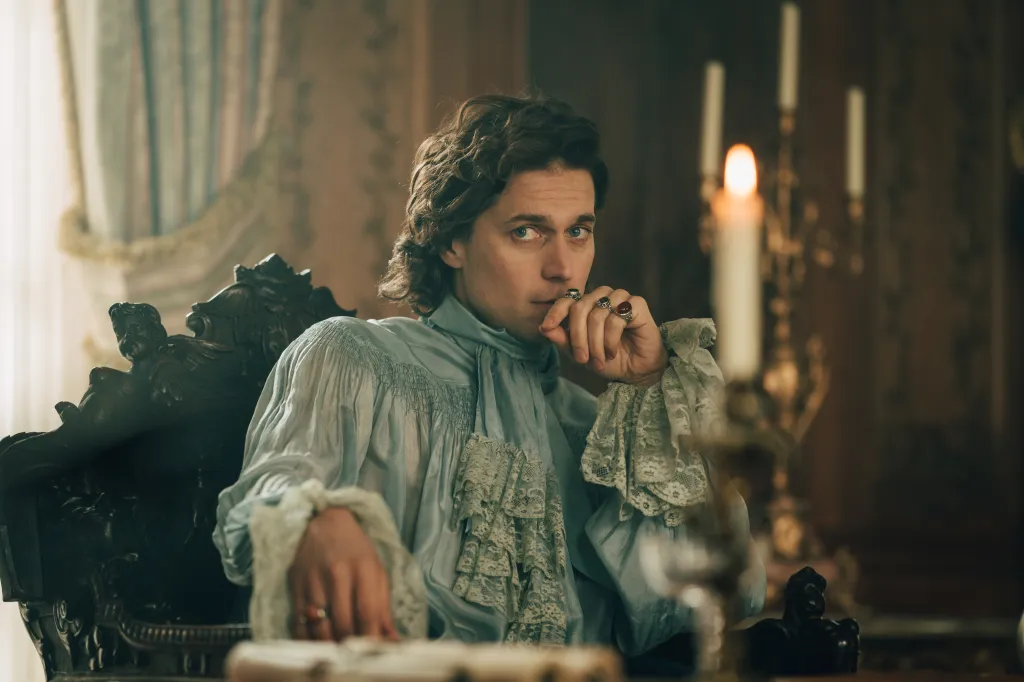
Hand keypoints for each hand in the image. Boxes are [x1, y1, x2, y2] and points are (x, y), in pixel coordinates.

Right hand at [288, 506, 398, 641]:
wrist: (325, 522)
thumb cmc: (356, 550)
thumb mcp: (376, 571)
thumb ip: (383, 607)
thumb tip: (392, 640)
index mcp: (363, 568)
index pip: (367, 612)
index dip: (371, 638)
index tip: (375, 652)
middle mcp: (337, 573)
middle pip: (343, 623)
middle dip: (351, 645)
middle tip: (355, 654)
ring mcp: (313, 580)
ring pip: (320, 627)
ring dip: (330, 646)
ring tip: (338, 652)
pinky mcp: (295, 586)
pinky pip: (299, 623)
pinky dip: (308, 641)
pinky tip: (317, 645)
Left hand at [538, 286, 667, 385]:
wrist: (637, 371)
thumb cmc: (609, 360)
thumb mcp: (580, 353)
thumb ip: (563, 339)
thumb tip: (544, 327)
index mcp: (587, 303)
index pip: (567, 300)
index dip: (555, 312)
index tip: (546, 327)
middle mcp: (603, 296)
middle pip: (580, 308)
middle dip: (578, 338)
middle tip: (582, 360)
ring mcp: (620, 297)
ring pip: (597, 315)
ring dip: (595, 343)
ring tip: (600, 360)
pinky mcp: (637, 303)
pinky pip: (616, 318)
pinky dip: (611, 340)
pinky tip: (614, 351)